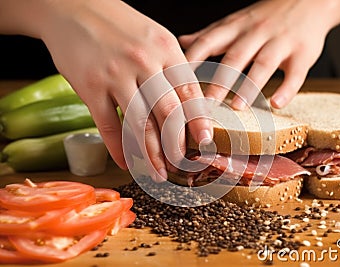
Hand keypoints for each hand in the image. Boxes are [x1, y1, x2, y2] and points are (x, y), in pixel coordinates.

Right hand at [39, 0, 211, 180]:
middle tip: (183, 164)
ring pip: (139, 125)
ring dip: (151, 155)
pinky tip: (127, 163)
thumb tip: (188, 102)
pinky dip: (119, 149)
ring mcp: (114, 75)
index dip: (199, 120)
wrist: (70, 8)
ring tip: (159, 173)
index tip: (205, 141)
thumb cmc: (117, 24)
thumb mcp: (154, 35)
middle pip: (167, 113)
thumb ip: (171, 66)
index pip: (188, 91)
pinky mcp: (89, 88)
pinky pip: (108, 126)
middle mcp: (142, 62)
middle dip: (177, 144)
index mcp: (165, 48)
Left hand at [179, 0, 339, 108]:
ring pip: (263, 64)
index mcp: (236, 28)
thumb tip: (181, 43)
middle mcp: (256, 34)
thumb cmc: (267, 15)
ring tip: (238, 107)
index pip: (209, 43)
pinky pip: (296, 73)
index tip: (177, 82)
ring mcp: (280, 43)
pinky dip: (287, 89)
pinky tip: (276, 104)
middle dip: (219, 81)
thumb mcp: (235, 21)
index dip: (192, 61)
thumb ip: (209, 35)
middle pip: (235, 57)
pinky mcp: (303, 54)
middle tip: (205, 104)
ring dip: (250, 86)